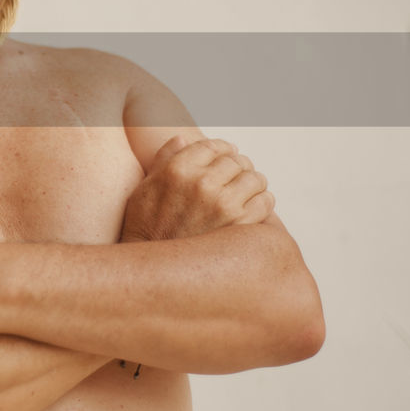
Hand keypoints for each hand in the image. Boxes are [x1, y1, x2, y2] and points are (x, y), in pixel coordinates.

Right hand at [120, 136, 273, 242]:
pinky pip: (265, 202)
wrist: (154, 272)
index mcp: (177, 170)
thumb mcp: (144, 189)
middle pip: (236, 160)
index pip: (213, 146)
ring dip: (252, 183)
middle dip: (237, 167)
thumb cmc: (145, 229)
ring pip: (254, 178)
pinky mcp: (240, 226)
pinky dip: (262, 202)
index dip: (222, 149)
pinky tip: (252, 208)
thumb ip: (164, 160)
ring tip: (246, 191)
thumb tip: (181, 138)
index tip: (225, 156)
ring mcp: (223, 205)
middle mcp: (201, 183)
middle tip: (236, 176)